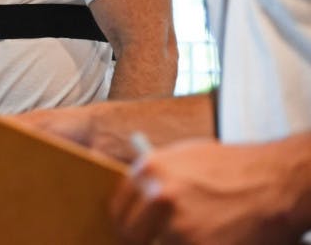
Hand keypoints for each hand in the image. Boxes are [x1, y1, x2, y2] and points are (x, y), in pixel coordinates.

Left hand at [110, 138, 305, 244]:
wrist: (275, 181)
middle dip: (139, 240)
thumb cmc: (234, 168)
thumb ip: (156, 177)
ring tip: (196, 233)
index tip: (127, 230)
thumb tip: (137, 199)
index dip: (123, 222)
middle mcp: (158, 195)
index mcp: (149, 170)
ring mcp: (178, 224)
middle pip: (130, 233)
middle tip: (149, 241)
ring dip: (172, 242)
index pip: (119, 207)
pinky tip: (209, 239)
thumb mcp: (185, 157)